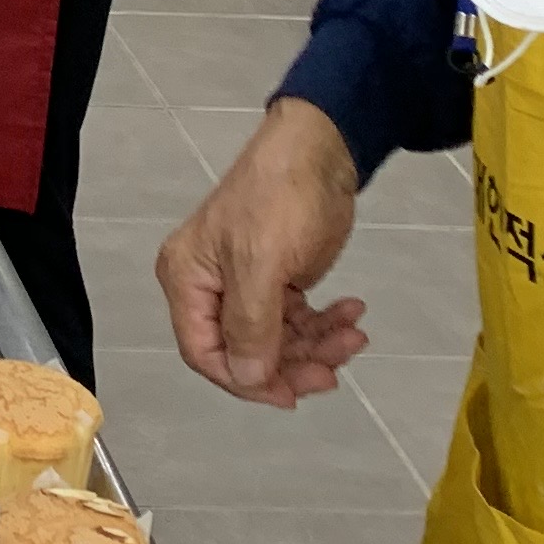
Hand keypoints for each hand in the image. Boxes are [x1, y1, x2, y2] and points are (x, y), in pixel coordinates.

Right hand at [158, 101, 369, 404]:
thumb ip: (251, 326)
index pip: (204, 352)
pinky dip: (324, 324)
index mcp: (188, 279)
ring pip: (277, 341)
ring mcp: (244, 284)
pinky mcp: (277, 279)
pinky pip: (296, 320)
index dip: (245, 380)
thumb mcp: (262, 263)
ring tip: (354, 333)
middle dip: (292, 363)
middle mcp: (209, 287)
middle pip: (245, 352)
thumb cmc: (281, 198)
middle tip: (335, 367)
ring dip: (317, 345)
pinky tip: (351, 312)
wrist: (321, 150)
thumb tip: (248, 379)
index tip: (291, 394)